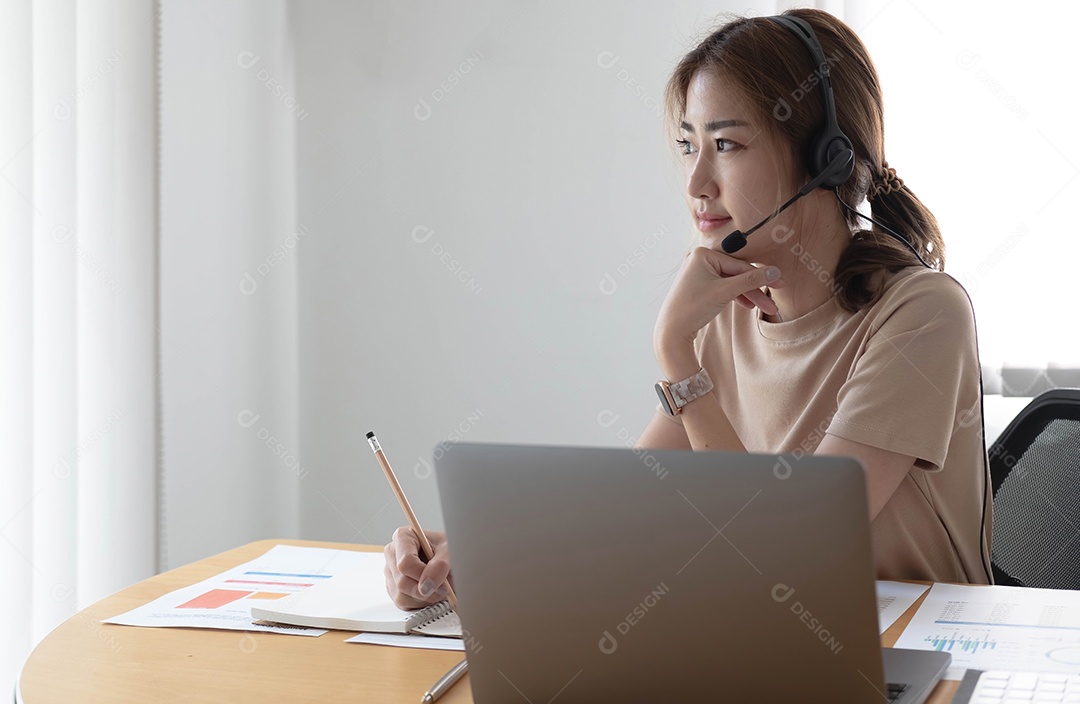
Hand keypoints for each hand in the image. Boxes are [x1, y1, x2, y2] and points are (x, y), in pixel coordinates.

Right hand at [383, 526, 452, 608]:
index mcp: (403, 537)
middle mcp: (393, 554)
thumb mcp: (450, 551)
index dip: (422, 575)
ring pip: (401, 596)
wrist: (451, 561)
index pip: (405, 563)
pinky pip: (402, 604)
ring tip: (436, 587)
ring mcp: (391, 572)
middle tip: (443, 587)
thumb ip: (440, 565)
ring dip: (423, 598)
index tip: (439, 581)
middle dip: (426, 589)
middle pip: (402, 582)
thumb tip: (427, 584)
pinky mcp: (393, 589)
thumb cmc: (448, 550)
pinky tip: (428, 592)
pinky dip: (419, 603)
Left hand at [654, 248, 782, 365]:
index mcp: (702, 254)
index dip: (761, 276)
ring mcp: (697, 272)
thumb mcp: (725, 292)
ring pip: (730, 282)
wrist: (671, 331)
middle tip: (774, 300)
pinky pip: (721, 287)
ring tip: (765, 307)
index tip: (781, 283)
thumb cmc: (694, 308)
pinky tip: (748, 305)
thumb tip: (774, 271)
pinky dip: (734, 296)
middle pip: (736, 274)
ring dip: (747, 295)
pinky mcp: (698, 285)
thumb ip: (751, 280)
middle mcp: (698, 259)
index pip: (739, 266)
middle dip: (755, 289)